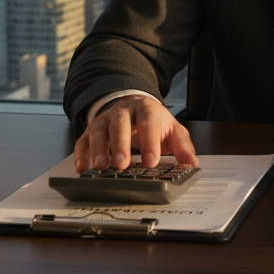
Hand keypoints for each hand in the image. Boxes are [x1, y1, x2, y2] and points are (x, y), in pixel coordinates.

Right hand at [74, 96, 198, 172]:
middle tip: (121, 165)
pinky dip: (81, 153)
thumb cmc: (154, 121)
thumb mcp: (173, 130)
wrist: (134, 105)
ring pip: (98, 130)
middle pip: (119, 124)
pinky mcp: (92, 128)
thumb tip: (192, 165)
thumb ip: (183, 147)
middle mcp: (123, 111)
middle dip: (120, 144)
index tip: (150, 163)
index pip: (148, 122)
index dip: (149, 142)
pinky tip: (82, 168)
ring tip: (100, 168)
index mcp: (146, 109)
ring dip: (98, 149)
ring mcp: (105, 119)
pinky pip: (83, 139)